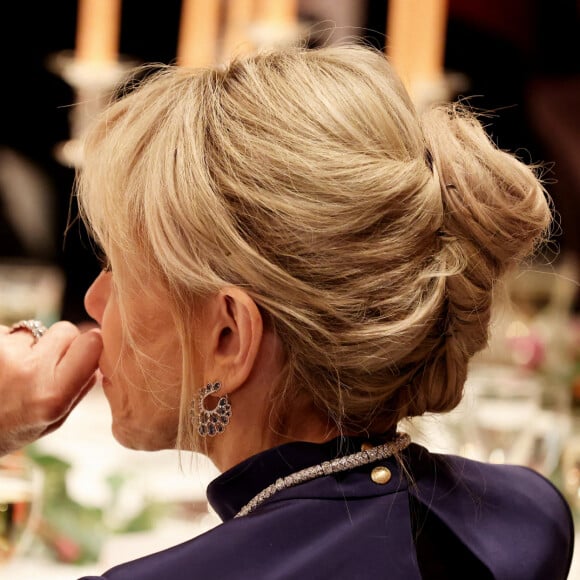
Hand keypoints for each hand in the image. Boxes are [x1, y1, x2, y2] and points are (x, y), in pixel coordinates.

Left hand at [0, 321, 101, 455]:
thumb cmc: (9, 430)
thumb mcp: (53, 422)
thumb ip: (79, 389)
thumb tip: (99, 358)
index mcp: (54, 395)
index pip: (92, 343)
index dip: (91, 345)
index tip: (86, 355)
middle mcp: (30, 371)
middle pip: (66, 330)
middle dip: (62, 342)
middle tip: (46, 365)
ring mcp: (4, 353)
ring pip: (36, 329)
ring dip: (31, 344)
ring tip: (14, 370)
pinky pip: (8, 331)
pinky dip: (8, 345)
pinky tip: (1, 366)